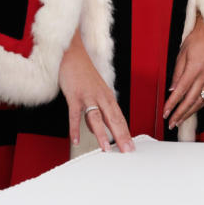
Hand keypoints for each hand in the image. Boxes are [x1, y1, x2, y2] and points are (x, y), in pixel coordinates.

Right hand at [59, 31, 133, 152]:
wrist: (73, 54)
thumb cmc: (83, 73)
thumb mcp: (93, 92)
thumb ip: (95, 112)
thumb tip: (94, 129)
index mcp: (108, 97)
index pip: (119, 118)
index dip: (125, 133)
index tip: (130, 146)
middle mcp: (101, 97)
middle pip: (113, 119)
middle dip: (121, 136)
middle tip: (127, 150)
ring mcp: (88, 96)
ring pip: (97, 117)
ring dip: (101, 134)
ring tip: (105, 148)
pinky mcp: (75, 95)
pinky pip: (75, 114)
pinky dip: (75, 128)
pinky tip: (76, 140)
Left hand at [163, 14, 203, 128]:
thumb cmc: (196, 41)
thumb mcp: (181, 55)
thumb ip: (177, 73)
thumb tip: (172, 89)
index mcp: (194, 69)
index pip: (181, 91)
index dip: (172, 104)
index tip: (166, 112)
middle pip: (191, 100)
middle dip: (180, 114)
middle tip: (171, 122)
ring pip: (200, 101)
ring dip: (189, 113)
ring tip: (180, 120)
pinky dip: (198, 106)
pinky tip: (192, 110)